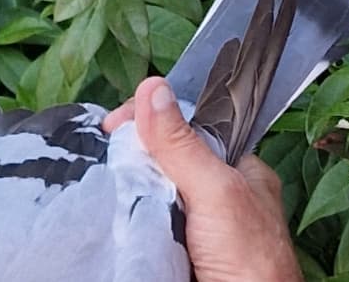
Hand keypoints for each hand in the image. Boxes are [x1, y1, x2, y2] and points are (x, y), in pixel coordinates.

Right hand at [104, 77, 302, 281]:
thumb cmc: (249, 258)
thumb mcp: (216, 190)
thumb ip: (183, 144)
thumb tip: (153, 90)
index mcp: (239, 169)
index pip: (189, 127)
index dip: (151, 120)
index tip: (114, 125)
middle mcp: (218, 195)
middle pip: (165, 162)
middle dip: (134, 159)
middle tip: (102, 160)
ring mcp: (196, 227)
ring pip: (151, 196)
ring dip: (127, 194)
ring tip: (98, 185)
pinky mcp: (175, 253)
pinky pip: (143, 228)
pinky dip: (126, 224)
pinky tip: (109, 217)